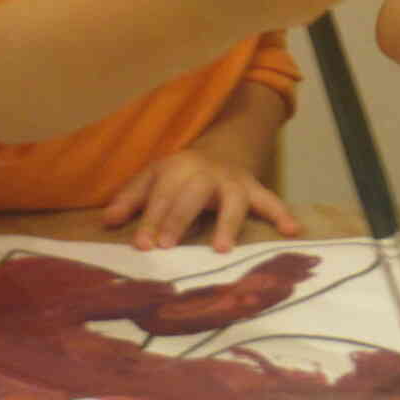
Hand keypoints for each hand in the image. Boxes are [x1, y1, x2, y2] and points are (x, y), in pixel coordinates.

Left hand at [103, 149, 302, 252]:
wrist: (223, 149)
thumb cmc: (181, 174)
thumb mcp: (153, 177)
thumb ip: (131, 198)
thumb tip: (107, 221)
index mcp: (178, 167)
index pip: (162, 194)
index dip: (151, 219)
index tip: (142, 244)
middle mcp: (207, 172)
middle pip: (192, 196)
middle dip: (178, 220)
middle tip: (167, 246)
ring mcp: (233, 181)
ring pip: (231, 201)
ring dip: (226, 224)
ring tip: (221, 250)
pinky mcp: (254, 189)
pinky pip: (271, 201)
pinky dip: (282, 214)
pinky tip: (292, 230)